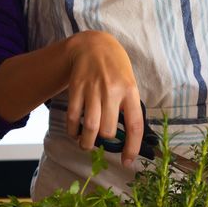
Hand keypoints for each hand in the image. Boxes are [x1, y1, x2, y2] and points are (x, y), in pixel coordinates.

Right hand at [64, 30, 143, 166]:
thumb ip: (128, 107)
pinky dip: (72, 130)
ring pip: (90, 127)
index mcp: (130, 91)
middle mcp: (112, 91)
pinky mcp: (76, 88)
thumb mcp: (130, 83)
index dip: (132, 148)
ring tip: (86, 145)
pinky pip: (73, 116)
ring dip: (86, 143)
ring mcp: (93, 89)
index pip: (135, 126)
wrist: (93, 45)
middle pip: (108, 130)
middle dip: (104, 143)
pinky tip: (75, 133)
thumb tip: (128, 138)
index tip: (127, 162)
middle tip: (102, 144)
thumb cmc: (115, 68)